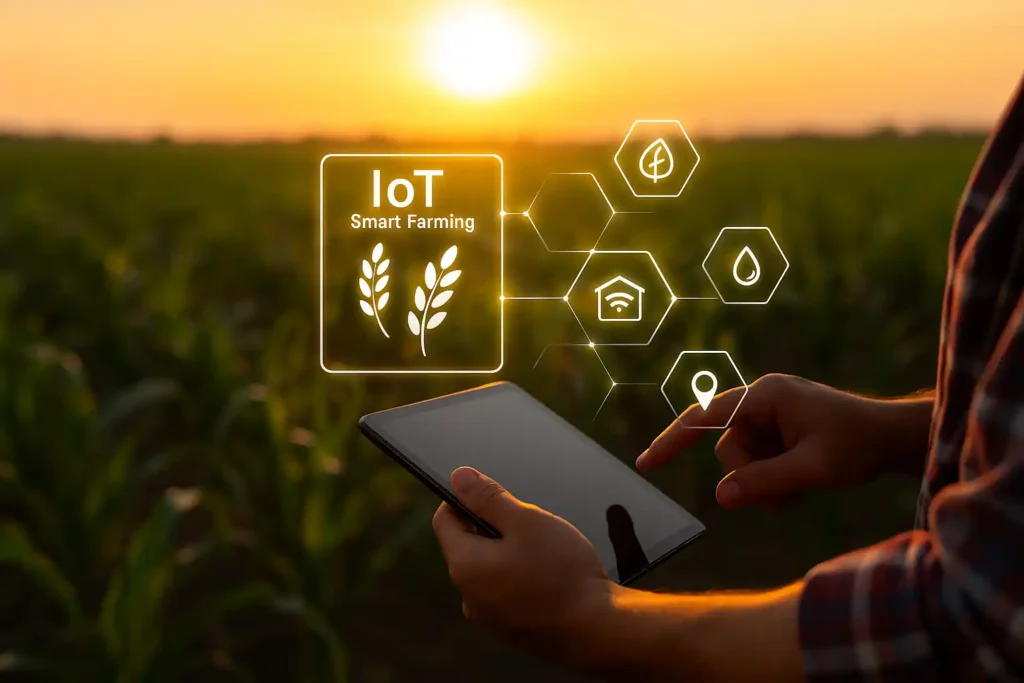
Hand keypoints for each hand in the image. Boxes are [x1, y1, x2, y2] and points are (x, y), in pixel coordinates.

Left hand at [431, 467, 613, 664]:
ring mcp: (490, 618)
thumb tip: (459, 477)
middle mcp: (469, 596)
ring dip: (509, 553)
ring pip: (489, 569)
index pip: (444, 520)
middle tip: (529, 523)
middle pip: (467, 545)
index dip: (464, 498)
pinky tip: (550, 576)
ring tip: (544, 551)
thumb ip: (488, 497)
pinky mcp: (511, 630)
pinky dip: (521, 578)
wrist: (598, 630)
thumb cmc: (563, 571)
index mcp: (465, 566)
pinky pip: (506, 592)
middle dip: (493, 527)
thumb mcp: (526, 520)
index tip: (493, 493)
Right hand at [637, 374, 932, 509]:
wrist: (893, 439)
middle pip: (726, 448)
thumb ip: (762, 482)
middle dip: (749, 478)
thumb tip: (719, 497)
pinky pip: (756, 462)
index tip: (645, 465)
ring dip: (763, 485)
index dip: (672, 442)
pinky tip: (800, 486)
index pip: (704, 417)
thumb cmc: (858, 446)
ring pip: (740, 461)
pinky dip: (772, 481)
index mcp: (764, 396)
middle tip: (784, 497)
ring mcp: (769, 416)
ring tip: (798, 494)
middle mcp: (761, 400)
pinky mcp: (778, 432)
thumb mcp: (811, 470)